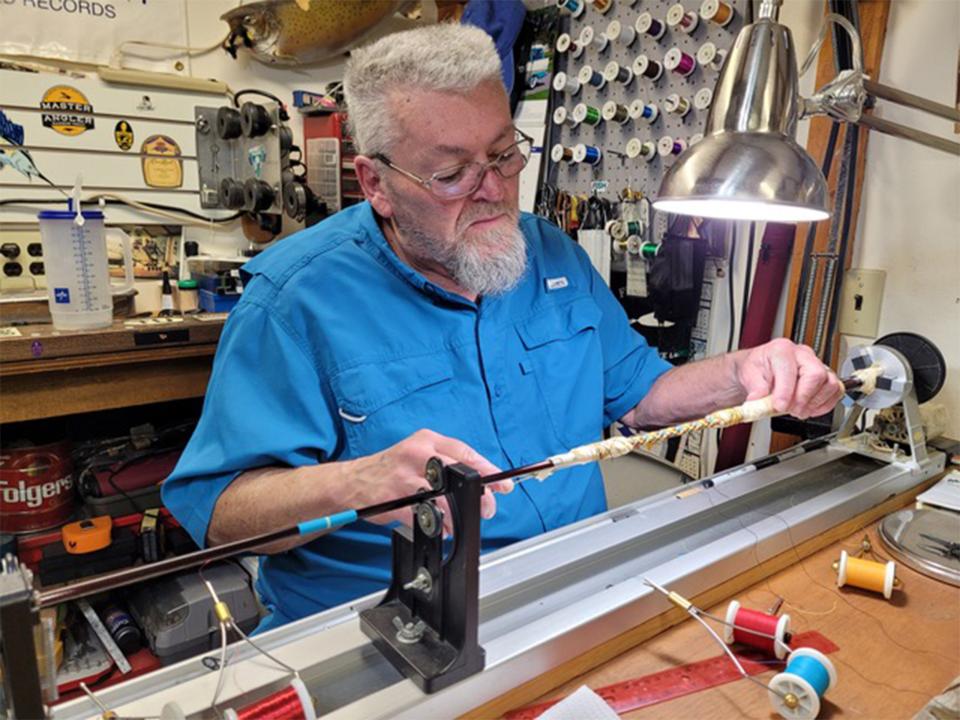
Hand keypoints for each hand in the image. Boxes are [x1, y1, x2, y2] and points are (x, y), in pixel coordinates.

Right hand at [346, 429, 512, 535]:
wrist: (352, 481)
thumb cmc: (391, 469)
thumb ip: (447, 463)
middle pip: (458, 474)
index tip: (503, 485)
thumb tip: (481, 482)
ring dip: (459, 515)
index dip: (488, 470)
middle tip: (488, 507)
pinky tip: (441, 528)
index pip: (465, 453)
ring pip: (444, 499)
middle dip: (479, 494)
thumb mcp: (418, 453)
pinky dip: (438, 526)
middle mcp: (416, 455)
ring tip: (462, 522)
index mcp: (426, 441)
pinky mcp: (394, 500)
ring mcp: (404, 478)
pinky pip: (424, 516)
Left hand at [735, 339, 845, 418]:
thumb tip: (757, 399)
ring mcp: (817, 364)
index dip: (786, 391)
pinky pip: (836, 391)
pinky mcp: (825, 377)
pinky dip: (824, 405)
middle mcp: (802, 355)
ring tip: (797, 410)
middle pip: (816, 375)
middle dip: (803, 398)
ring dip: (814, 403)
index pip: (790, 370)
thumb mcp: (748, 374)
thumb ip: (755, 388)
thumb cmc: (757, 368)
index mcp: (781, 350)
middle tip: (790, 410)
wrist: (761, 369)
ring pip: (830, 384)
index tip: (779, 406)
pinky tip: (809, 409)